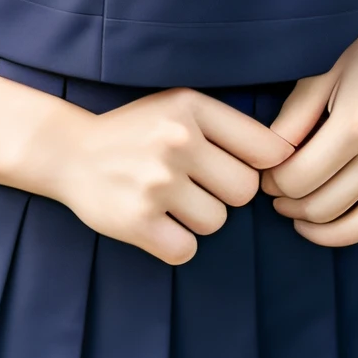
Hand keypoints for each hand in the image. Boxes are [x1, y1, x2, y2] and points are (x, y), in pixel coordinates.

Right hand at [57, 88, 293, 265]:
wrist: (69, 151)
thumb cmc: (138, 131)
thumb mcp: (180, 107)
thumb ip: (229, 126)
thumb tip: (288, 159)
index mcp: (190, 107)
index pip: (266, 149)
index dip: (262, 166)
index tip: (241, 168)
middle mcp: (175, 141)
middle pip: (245, 191)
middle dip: (226, 194)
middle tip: (196, 185)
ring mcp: (155, 182)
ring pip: (217, 223)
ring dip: (198, 219)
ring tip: (169, 200)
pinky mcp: (136, 221)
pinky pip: (186, 250)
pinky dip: (175, 243)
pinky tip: (156, 222)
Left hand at [261, 0, 357, 245]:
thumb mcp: (321, 76)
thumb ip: (291, 120)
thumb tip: (263, 161)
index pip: (297, 177)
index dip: (270, 180)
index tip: (263, 169)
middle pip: (317, 203)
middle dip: (284, 200)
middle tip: (270, 186)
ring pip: (341, 223)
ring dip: (307, 220)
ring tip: (289, 203)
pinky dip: (338, 233)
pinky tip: (315, 223)